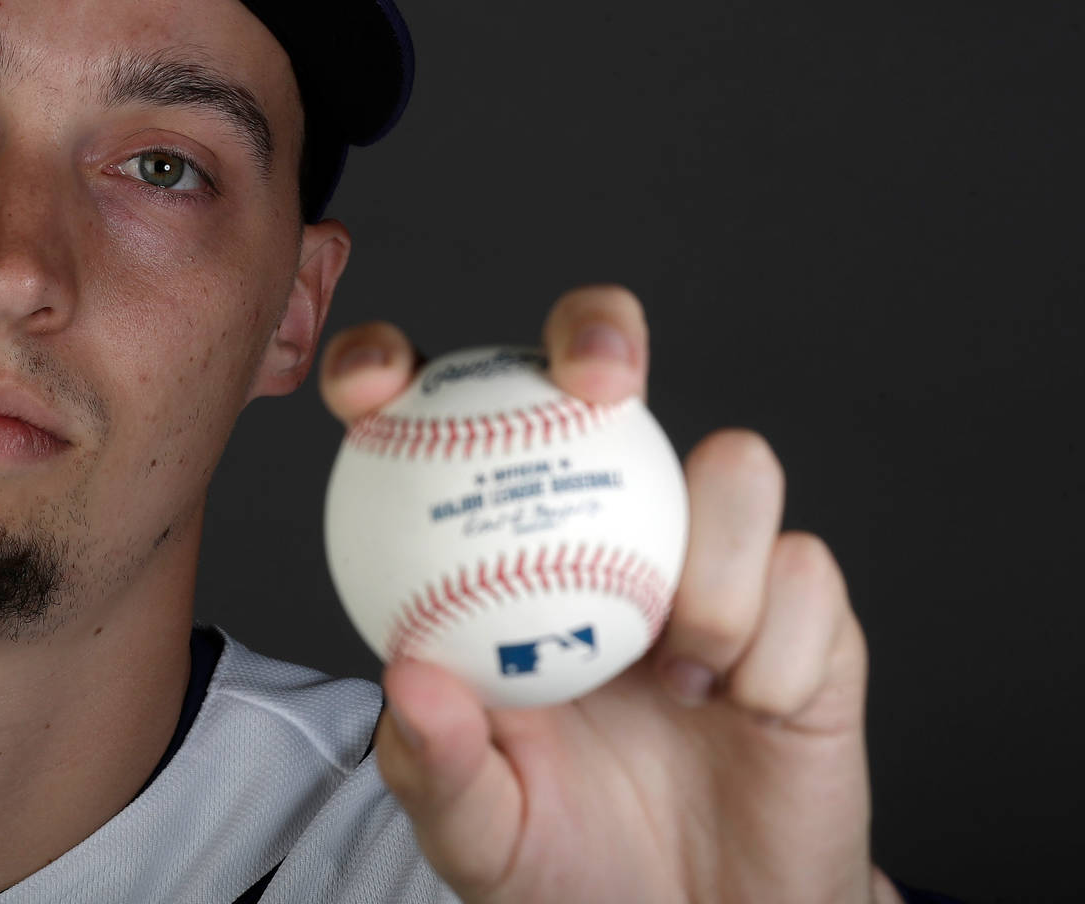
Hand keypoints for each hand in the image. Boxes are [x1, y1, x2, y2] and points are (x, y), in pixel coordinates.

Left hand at [320, 285, 899, 903]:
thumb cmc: (570, 857)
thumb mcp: (475, 831)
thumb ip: (434, 762)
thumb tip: (408, 674)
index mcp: (495, 544)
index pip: (439, 417)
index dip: (393, 366)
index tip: (369, 391)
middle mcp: (603, 520)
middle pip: (601, 365)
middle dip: (598, 328)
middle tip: (594, 382)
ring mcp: (712, 555)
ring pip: (734, 463)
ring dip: (712, 568)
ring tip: (680, 672)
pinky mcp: (809, 608)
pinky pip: (807, 578)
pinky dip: (774, 653)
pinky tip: (741, 710)